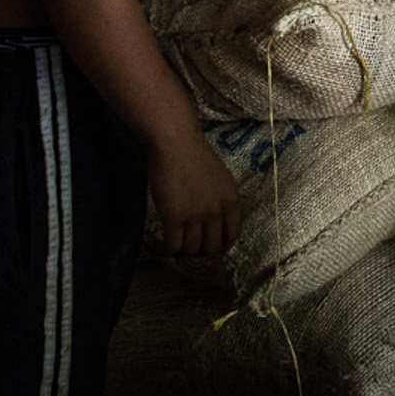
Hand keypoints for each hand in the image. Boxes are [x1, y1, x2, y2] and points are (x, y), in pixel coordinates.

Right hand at [149, 131, 244, 258]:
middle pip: (212, 247)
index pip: (232, 235)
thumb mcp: (220, 177)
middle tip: (189, 248)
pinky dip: (166, 251)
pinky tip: (161, 249)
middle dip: (200, 252)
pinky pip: (172, 246)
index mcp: (231, 199)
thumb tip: (215, 222)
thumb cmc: (194, 155)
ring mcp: (195, 215)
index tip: (211, 247)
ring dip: (182, 252)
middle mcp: (217, 210)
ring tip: (174, 247)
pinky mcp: (174, 217)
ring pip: (191, 250)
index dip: (221, 246)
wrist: (175, 142)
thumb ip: (221, 199)